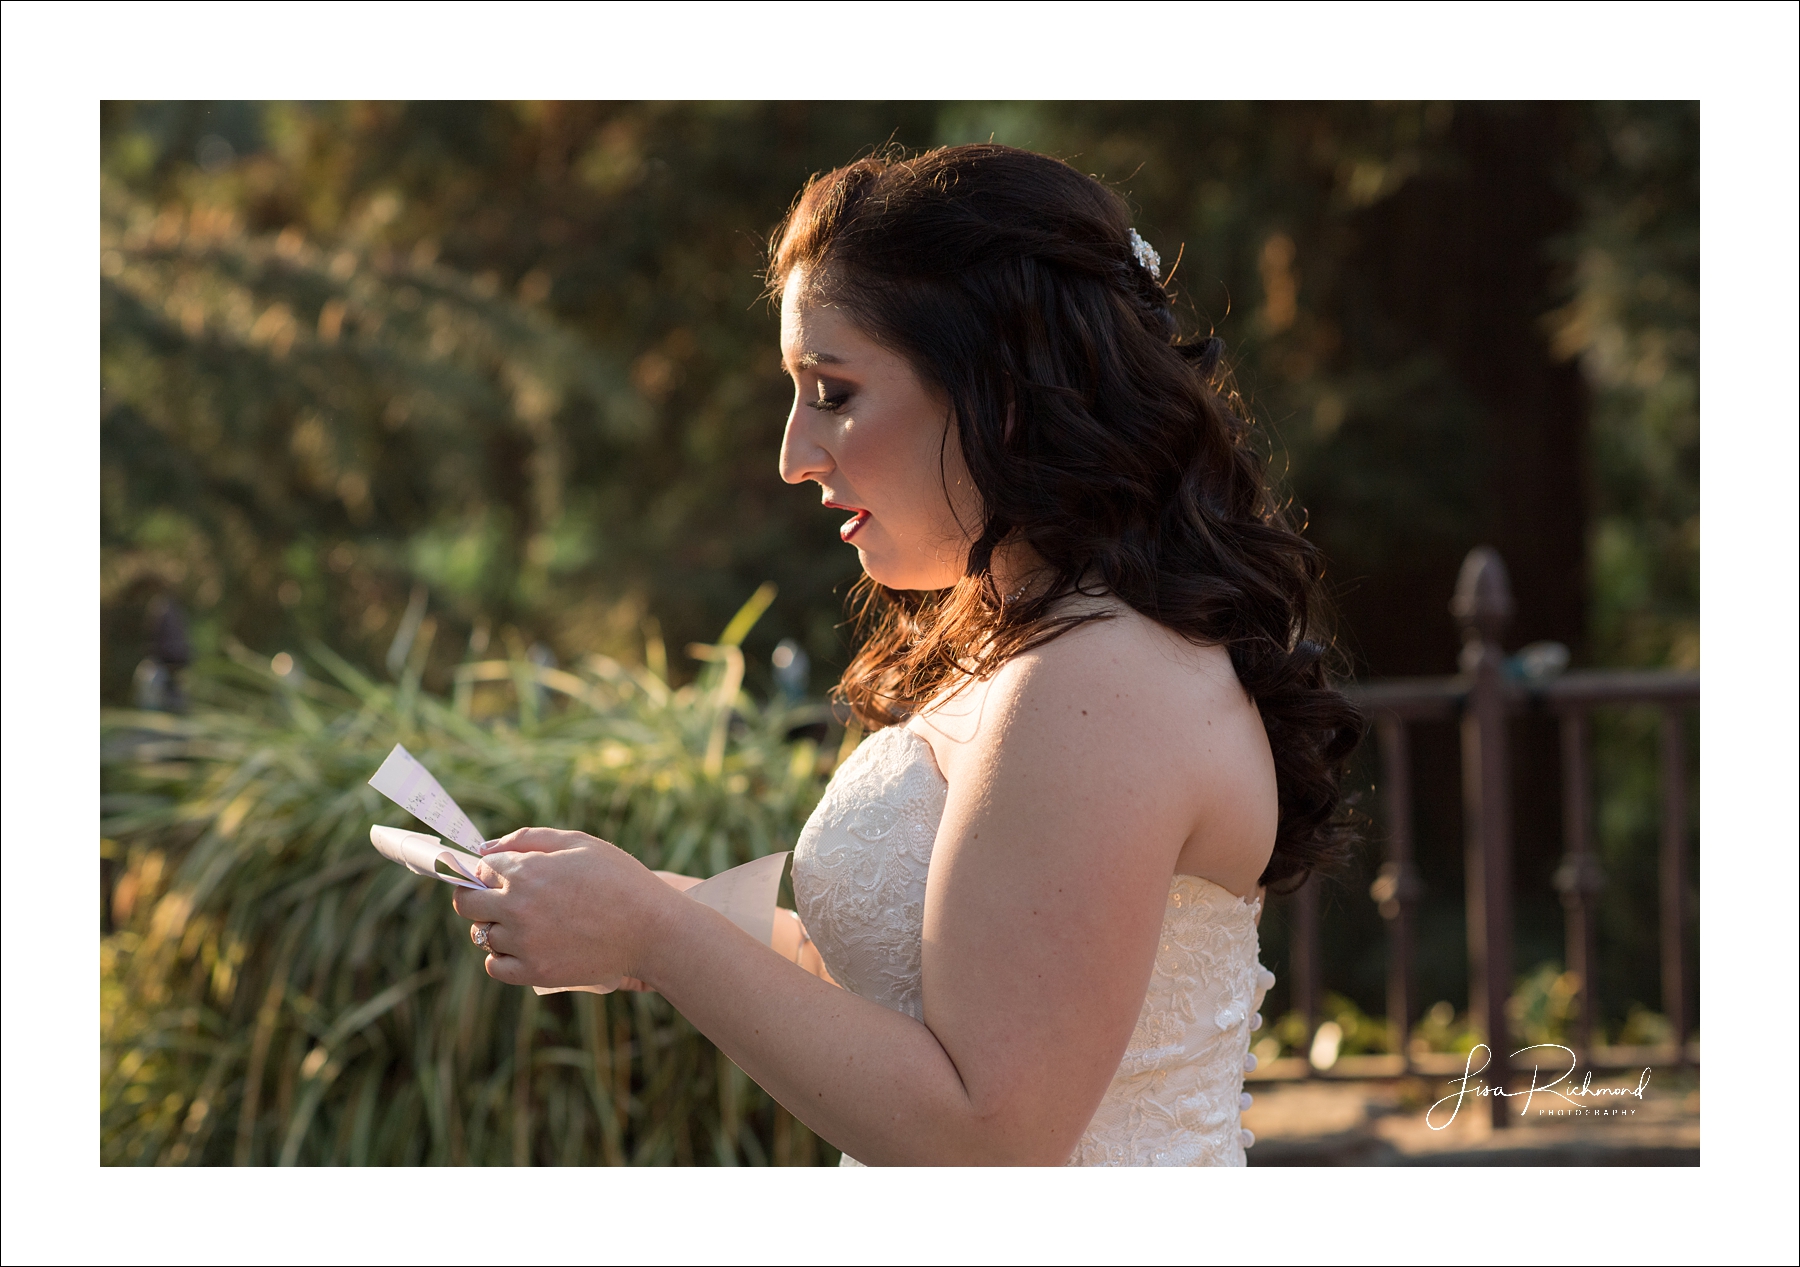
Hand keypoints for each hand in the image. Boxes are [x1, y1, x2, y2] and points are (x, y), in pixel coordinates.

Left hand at [452, 828, 683, 988]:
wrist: (652, 929)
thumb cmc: (620, 879)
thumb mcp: (580, 843)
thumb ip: (530, 838)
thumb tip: (485, 849)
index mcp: (527, 871)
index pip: (483, 868)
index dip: (493, 868)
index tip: (504, 873)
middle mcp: (518, 908)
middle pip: (466, 903)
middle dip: (477, 895)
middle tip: (501, 897)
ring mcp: (525, 943)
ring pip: (481, 934)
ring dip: (495, 926)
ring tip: (526, 922)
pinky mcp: (536, 972)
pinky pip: (494, 966)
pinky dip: (501, 957)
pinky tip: (523, 946)